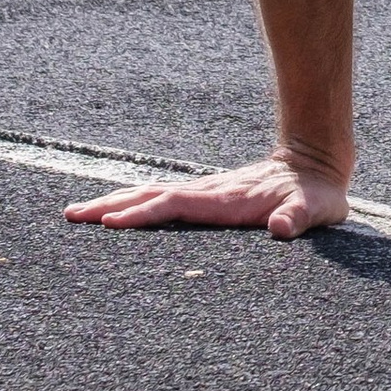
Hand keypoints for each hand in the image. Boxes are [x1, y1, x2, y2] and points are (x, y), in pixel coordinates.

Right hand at [65, 151, 349, 240]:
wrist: (317, 163)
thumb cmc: (317, 194)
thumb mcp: (318, 209)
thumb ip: (300, 218)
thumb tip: (281, 228)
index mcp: (227, 200)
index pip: (176, 205)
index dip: (145, 214)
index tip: (110, 222)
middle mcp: (209, 193)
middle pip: (151, 196)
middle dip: (111, 205)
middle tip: (71, 216)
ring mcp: (205, 192)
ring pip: (151, 195)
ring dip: (114, 202)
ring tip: (77, 213)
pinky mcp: (206, 197)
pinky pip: (161, 200)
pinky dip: (133, 204)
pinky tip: (114, 212)